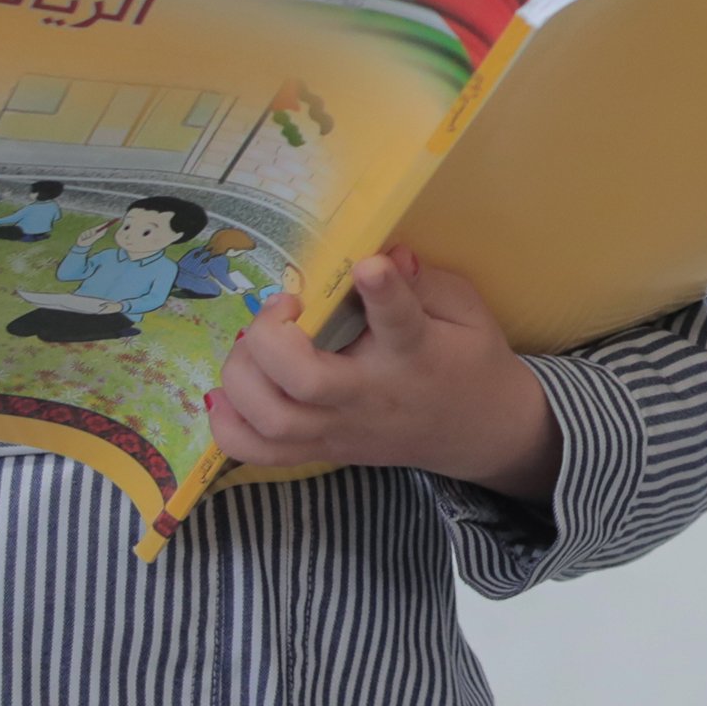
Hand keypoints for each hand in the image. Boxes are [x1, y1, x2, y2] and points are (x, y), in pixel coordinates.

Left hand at [209, 252, 558, 499]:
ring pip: (272, 420)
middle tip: (283, 307)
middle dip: (272, 339)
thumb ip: (425, 282)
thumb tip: (386, 252)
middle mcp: (370, 395)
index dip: (382, 291)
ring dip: (243, 377)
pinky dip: (228, 426)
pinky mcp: (322, 450)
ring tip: (256, 345)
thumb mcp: (465, 310)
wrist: (478, 432)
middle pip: (306, 382)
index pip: (397, 322)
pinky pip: (259, 452)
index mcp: (415, 352)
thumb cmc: (468, 359)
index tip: (368, 265)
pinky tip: (230, 392)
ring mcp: (341, 430)